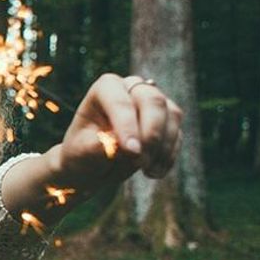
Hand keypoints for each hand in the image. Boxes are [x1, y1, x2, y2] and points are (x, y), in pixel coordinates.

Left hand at [51, 74, 182, 186]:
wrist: (92, 162)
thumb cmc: (83, 152)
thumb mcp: (82, 152)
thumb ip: (98, 147)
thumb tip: (119, 146)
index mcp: (105, 88)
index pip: (120, 101)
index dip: (128, 126)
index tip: (131, 152)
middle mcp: (132, 87)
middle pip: (153, 100)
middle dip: (151, 134)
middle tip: (140, 162)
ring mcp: (153, 101)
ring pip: (172, 115)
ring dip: (162, 147)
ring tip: (146, 171)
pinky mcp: (168, 119)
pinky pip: (177, 134)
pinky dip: (168, 156)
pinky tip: (154, 172)